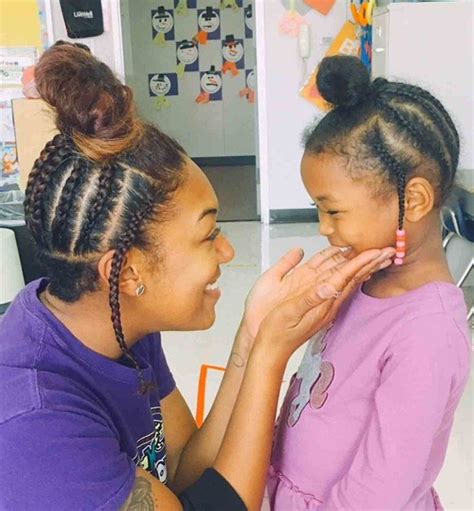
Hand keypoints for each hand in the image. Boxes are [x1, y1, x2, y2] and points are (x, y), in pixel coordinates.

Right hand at [242, 245, 394, 338]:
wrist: (272, 349)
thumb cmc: (277, 330)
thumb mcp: (290, 312)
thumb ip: (310, 298)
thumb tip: (328, 286)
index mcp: (323, 302)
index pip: (347, 277)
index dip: (362, 261)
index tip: (377, 249)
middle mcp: (328, 304)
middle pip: (355, 279)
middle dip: (372, 263)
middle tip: (389, 250)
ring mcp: (326, 306)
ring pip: (350, 282)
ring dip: (365, 268)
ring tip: (378, 258)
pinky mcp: (320, 307)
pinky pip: (340, 287)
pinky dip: (350, 276)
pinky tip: (352, 273)